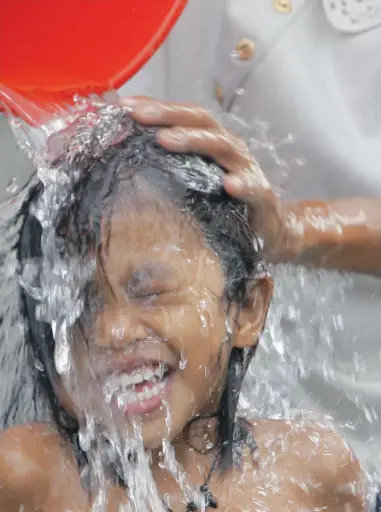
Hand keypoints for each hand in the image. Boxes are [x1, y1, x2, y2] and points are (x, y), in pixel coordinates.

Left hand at [121, 97, 295, 261]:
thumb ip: (170, 166)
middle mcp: (229, 148)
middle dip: (167, 115)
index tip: (122, 106)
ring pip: (221, 147)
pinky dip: (241, 184)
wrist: (268, 229)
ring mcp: (246, 169)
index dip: (155, 108)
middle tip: (137, 114)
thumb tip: (129, 155)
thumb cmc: (225, 202)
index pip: (183, 117)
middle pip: (200, 122)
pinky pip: (252, 187)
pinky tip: (228, 186)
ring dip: (193, 140)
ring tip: (165, 139)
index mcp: (210, 142)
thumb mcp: (195, 181)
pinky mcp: (261, 195)